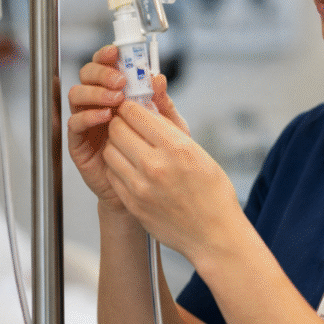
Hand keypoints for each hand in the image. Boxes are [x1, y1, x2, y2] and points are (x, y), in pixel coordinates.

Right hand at [67, 44, 188, 212]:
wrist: (145, 190)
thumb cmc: (155, 154)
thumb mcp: (167, 127)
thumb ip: (162, 104)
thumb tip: (158, 78)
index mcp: (117, 94)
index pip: (106, 66)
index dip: (107, 56)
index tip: (117, 52)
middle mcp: (97, 103)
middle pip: (86, 75)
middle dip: (101, 73)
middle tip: (120, 80)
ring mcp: (86, 122)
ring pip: (77, 95)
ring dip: (95, 92)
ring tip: (115, 99)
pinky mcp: (78, 142)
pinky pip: (75, 123)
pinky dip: (88, 116)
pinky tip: (105, 117)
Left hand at [103, 94, 240, 261]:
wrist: (214, 235)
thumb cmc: (213, 190)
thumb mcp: (198, 149)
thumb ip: (170, 119)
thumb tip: (153, 87)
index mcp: (176, 147)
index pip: (135, 113)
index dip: (132, 106)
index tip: (135, 108)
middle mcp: (155, 165)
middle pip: (117, 129)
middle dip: (121, 123)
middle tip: (130, 126)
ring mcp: (140, 187)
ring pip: (110, 151)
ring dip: (117, 145)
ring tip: (131, 148)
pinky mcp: (132, 204)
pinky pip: (112, 174)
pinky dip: (118, 167)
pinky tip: (132, 168)